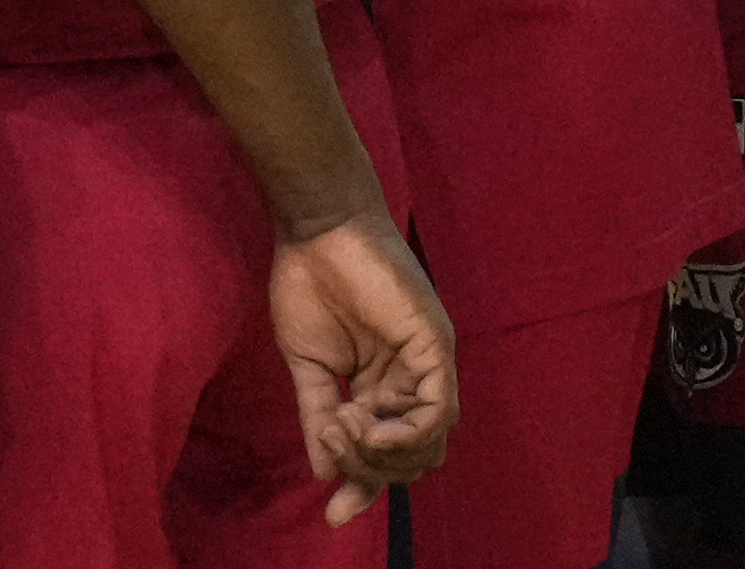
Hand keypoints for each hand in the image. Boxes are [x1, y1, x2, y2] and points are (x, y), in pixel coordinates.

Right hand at [266, 213, 455, 518]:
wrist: (315, 230)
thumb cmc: (307, 282)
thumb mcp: (307, 362)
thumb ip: (318, 414)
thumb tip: (325, 470)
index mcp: (385, 384)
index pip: (389, 452)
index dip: (363, 487)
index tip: (332, 514)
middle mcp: (414, 381)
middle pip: (413, 458)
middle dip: (369, 468)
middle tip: (331, 439)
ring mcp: (429, 366)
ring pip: (430, 444)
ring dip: (383, 453)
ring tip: (344, 425)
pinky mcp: (434, 349)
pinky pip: (437, 413)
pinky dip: (406, 433)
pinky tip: (368, 426)